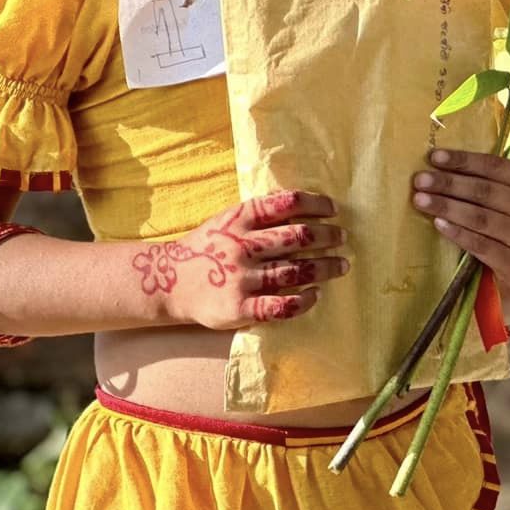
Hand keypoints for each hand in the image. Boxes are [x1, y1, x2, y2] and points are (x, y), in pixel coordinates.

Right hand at [137, 190, 345, 328]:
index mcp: (240, 219)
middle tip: (341, 237)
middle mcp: (242, 246)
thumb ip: (260, 212)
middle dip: (327, 236)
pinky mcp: (239, 308)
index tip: (333, 209)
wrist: (168, 282)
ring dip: (325, 267)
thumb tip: (304, 202)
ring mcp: (241, 278)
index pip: (287, 203)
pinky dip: (304, 300)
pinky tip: (315, 294)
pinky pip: (281, 306)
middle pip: (298, 237)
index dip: (316, 204)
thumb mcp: (227, 220)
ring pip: (295, 270)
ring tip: (341, 265)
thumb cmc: (209, 248)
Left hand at [413, 149, 509, 312]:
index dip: (464, 161)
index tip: (435, 156)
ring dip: (446, 206)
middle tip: (420, 179)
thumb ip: (498, 184)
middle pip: (484, 191)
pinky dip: (457, 232)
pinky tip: (438, 224)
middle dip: (448, 183)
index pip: (496, 166)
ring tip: (420, 199)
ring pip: (479, 217)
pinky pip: (479, 244)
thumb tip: (447, 167)